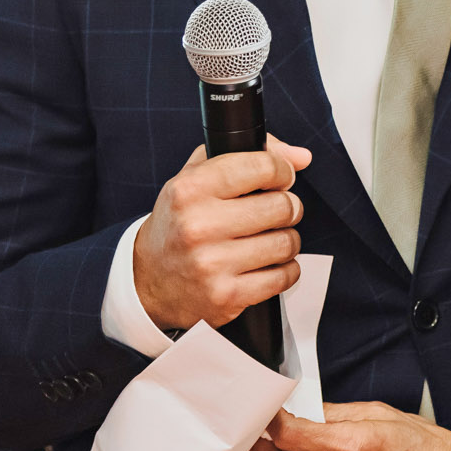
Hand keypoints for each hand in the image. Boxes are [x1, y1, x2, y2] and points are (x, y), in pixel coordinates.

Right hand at [133, 136, 310, 331]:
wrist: (150, 280)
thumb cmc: (179, 223)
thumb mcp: (196, 178)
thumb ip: (246, 154)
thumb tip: (301, 156)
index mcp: (189, 190)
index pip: (261, 166)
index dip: (282, 170)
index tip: (281, 178)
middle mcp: (198, 226)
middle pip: (281, 206)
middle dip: (288, 206)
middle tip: (278, 211)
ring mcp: (212, 264)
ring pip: (287, 242)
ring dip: (287, 239)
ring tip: (271, 237)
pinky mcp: (227, 296)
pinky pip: (284, 276)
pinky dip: (286, 269)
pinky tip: (268, 264)